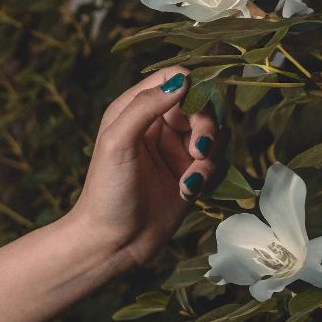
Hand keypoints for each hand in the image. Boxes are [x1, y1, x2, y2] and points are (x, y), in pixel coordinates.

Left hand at [64, 65, 221, 267]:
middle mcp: (156, 125)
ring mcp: (175, 150)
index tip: (197, 106)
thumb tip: (181, 80)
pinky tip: (186, 192)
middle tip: (197, 152)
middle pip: (202, 106)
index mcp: (133, 110)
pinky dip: (206, 175)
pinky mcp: (189, 174)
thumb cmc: (106, 192)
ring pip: (214, 134)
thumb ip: (144, 107)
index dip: (192, 87)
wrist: (113, 242)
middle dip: (206, 128)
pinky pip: (215, 161)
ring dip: (208, 155)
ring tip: (189, 179)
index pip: (173, 79)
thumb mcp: (117, 143)